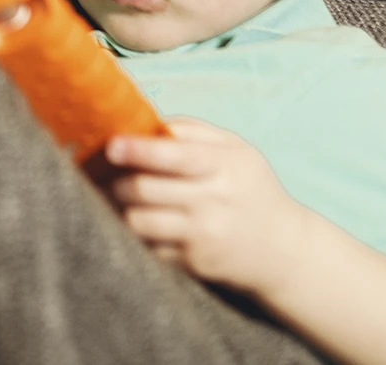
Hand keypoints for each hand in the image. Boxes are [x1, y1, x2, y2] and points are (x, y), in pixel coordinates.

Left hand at [102, 118, 311, 294]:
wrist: (282, 249)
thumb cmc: (250, 188)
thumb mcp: (236, 149)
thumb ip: (192, 130)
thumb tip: (144, 120)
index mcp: (224, 166)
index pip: (173, 155)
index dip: (137, 149)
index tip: (111, 145)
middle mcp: (213, 202)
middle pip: (144, 189)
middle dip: (115, 179)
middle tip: (102, 172)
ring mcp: (202, 237)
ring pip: (138, 221)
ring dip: (117, 207)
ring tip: (111, 195)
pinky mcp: (193, 264)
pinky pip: (148, 247)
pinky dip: (135, 232)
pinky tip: (134, 220)